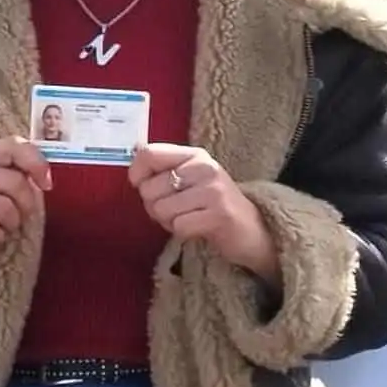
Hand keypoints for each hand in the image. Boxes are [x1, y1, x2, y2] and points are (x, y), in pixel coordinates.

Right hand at [0, 138, 51, 270]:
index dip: (37, 163)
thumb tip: (44, 180)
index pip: (13, 145)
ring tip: (7, 226)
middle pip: (13, 182)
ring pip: (3, 207)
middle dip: (28, 204)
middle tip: (23, 216)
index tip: (47, 184)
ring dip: (13, 223)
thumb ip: (11, 174)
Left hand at [129, 144, 278, 281]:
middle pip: (149, 189)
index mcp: (195, 155)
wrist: (253, 229)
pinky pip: (178, 226)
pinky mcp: (219, 215)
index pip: (149, 153)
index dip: (136, 173)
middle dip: (154, 206)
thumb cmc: (214, 204)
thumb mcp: (193, 177)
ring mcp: (213, 191)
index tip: (141, 185)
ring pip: (161, 209)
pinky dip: (182, 233)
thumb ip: (165, 167)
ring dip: (168, 222)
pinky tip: (197, 228)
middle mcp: (204, 168)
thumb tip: (134, 153)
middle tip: (175, 210)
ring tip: (187, 218)